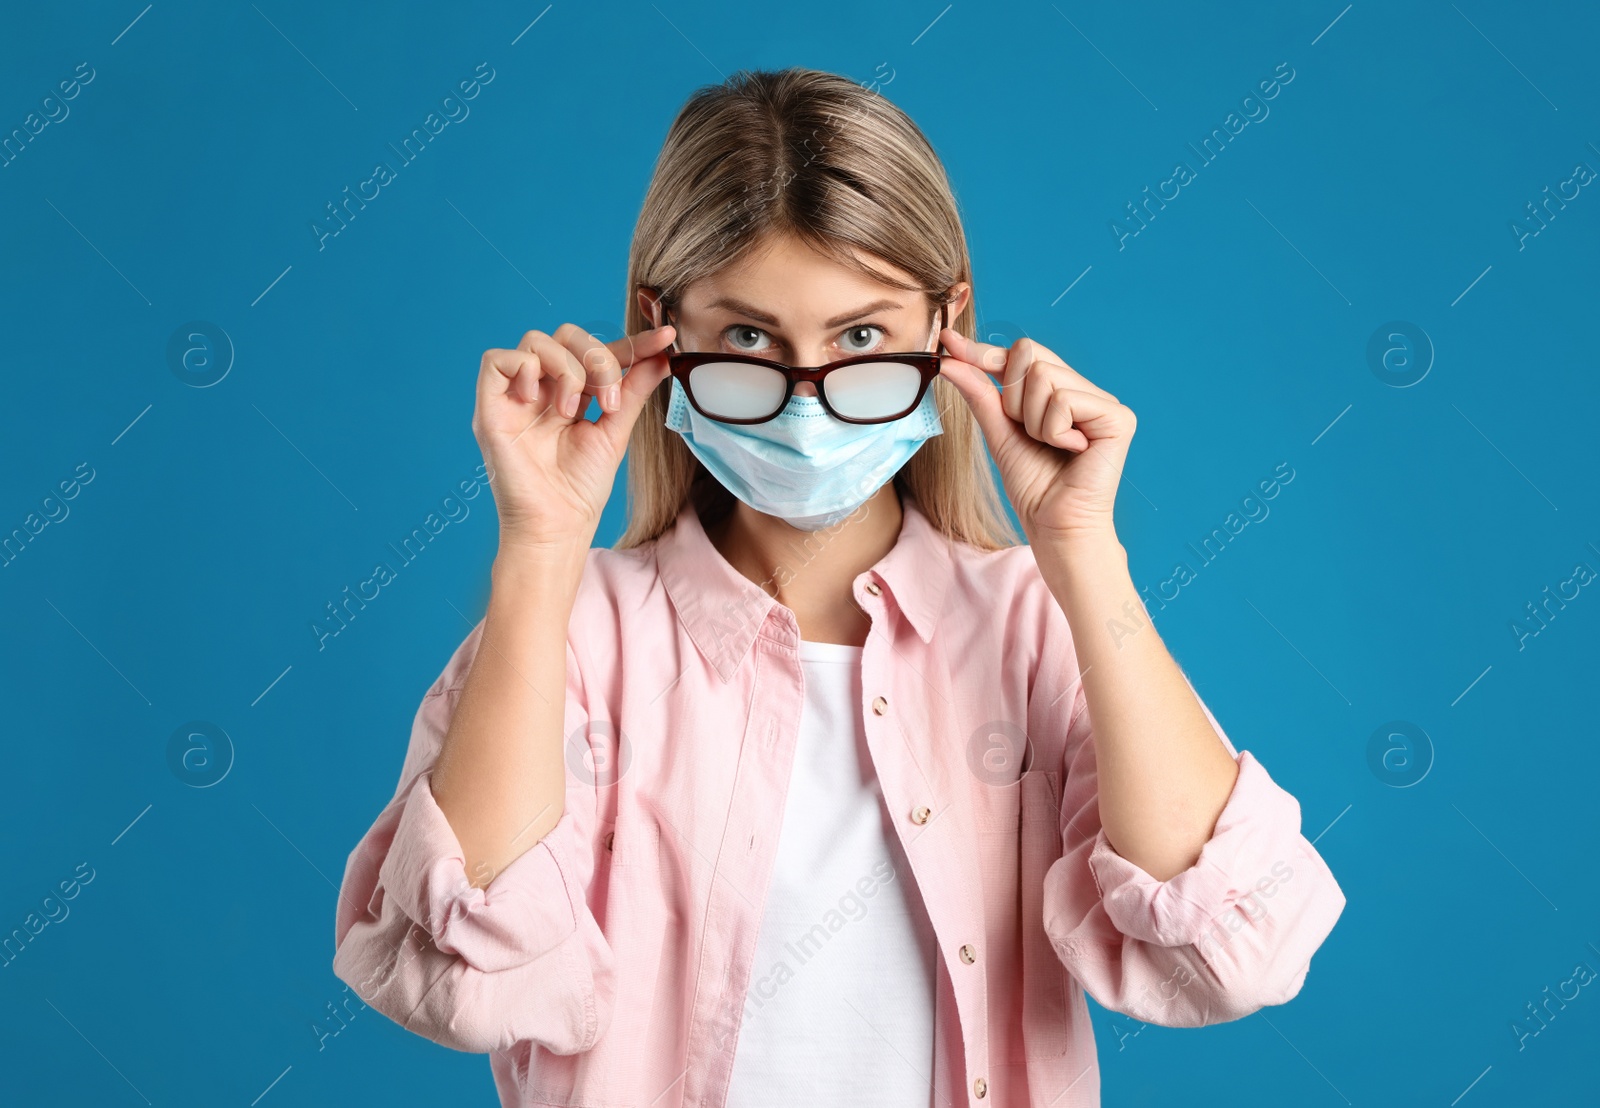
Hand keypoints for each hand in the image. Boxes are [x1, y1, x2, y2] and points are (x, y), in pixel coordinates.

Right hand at [472, 323, 675, 553]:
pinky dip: (526, 369)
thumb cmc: (580, 488)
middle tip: (608, 401)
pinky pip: (498, 359)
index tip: (665, 338)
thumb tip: (662, 355)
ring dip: (567, 369)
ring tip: (571, 412)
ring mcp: (516, 395)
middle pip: (566, 335)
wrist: (557, 524)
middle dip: (597, 358)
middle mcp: (543, 389)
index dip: (632, 343)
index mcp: (572, 393)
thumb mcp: (615, 431)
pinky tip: (539, 401)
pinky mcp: (490, 406)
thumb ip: (633, 390)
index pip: (599, 352)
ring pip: (536, 340)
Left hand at [937, 328, 1134, 545]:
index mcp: (1059, 390)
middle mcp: (1084, 389)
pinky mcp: (1118, 417)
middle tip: (1031, 434)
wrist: (1054, 525)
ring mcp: (1104, 401)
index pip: (1019, 354)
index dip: (983, 351)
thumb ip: (980, 393)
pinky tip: (1072, 451)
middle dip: (1014, 398)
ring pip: (1044, 377)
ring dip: (1034, 421)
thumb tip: (950, 359)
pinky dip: (1055, 431)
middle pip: (1030, 354)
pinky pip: (1065, 400)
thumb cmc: (1033, 485)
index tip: (949, 343)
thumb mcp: (998, 432)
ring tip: (1053, 447)